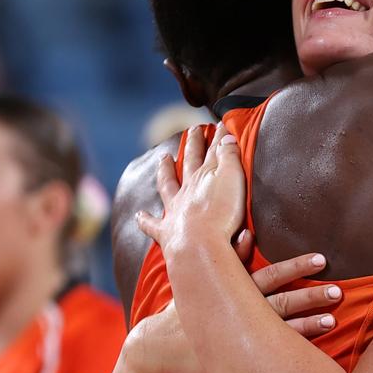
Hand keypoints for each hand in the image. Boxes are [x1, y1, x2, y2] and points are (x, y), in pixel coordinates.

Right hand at [126, 247, 340, 372]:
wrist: (157, 348)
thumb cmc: (184, 311)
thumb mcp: (198, 280)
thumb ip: (226, 258)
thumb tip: (246, 233)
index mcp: (232, 288)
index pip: (270, 274)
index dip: (296, 267)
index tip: (322, 259)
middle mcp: (237, 309)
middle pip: (280, 298)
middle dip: (309, 293)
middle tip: (338, 289)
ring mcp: (238, 335)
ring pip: (279, 326)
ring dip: (308, 321)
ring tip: (333, 317)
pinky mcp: (235, 356)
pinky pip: (271, 351)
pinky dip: (291, 346)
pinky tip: (311, 342)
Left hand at [137, 124, 245, 253]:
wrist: (200, 247)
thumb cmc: (220, 214)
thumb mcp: (232, 179)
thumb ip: (229, 156)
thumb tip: (225, 135)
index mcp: (204, 177)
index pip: (213, 152)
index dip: (218, 138)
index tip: (220, 124)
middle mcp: (187, 190)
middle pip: (189, 162)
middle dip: (192, 145)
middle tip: (192, 131)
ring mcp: (175, 210)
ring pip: (167, 185)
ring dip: (165, 171)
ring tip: (163, 159)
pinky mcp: (168, 233)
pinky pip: (152, 225)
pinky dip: (145, 220)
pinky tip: (139, 215)